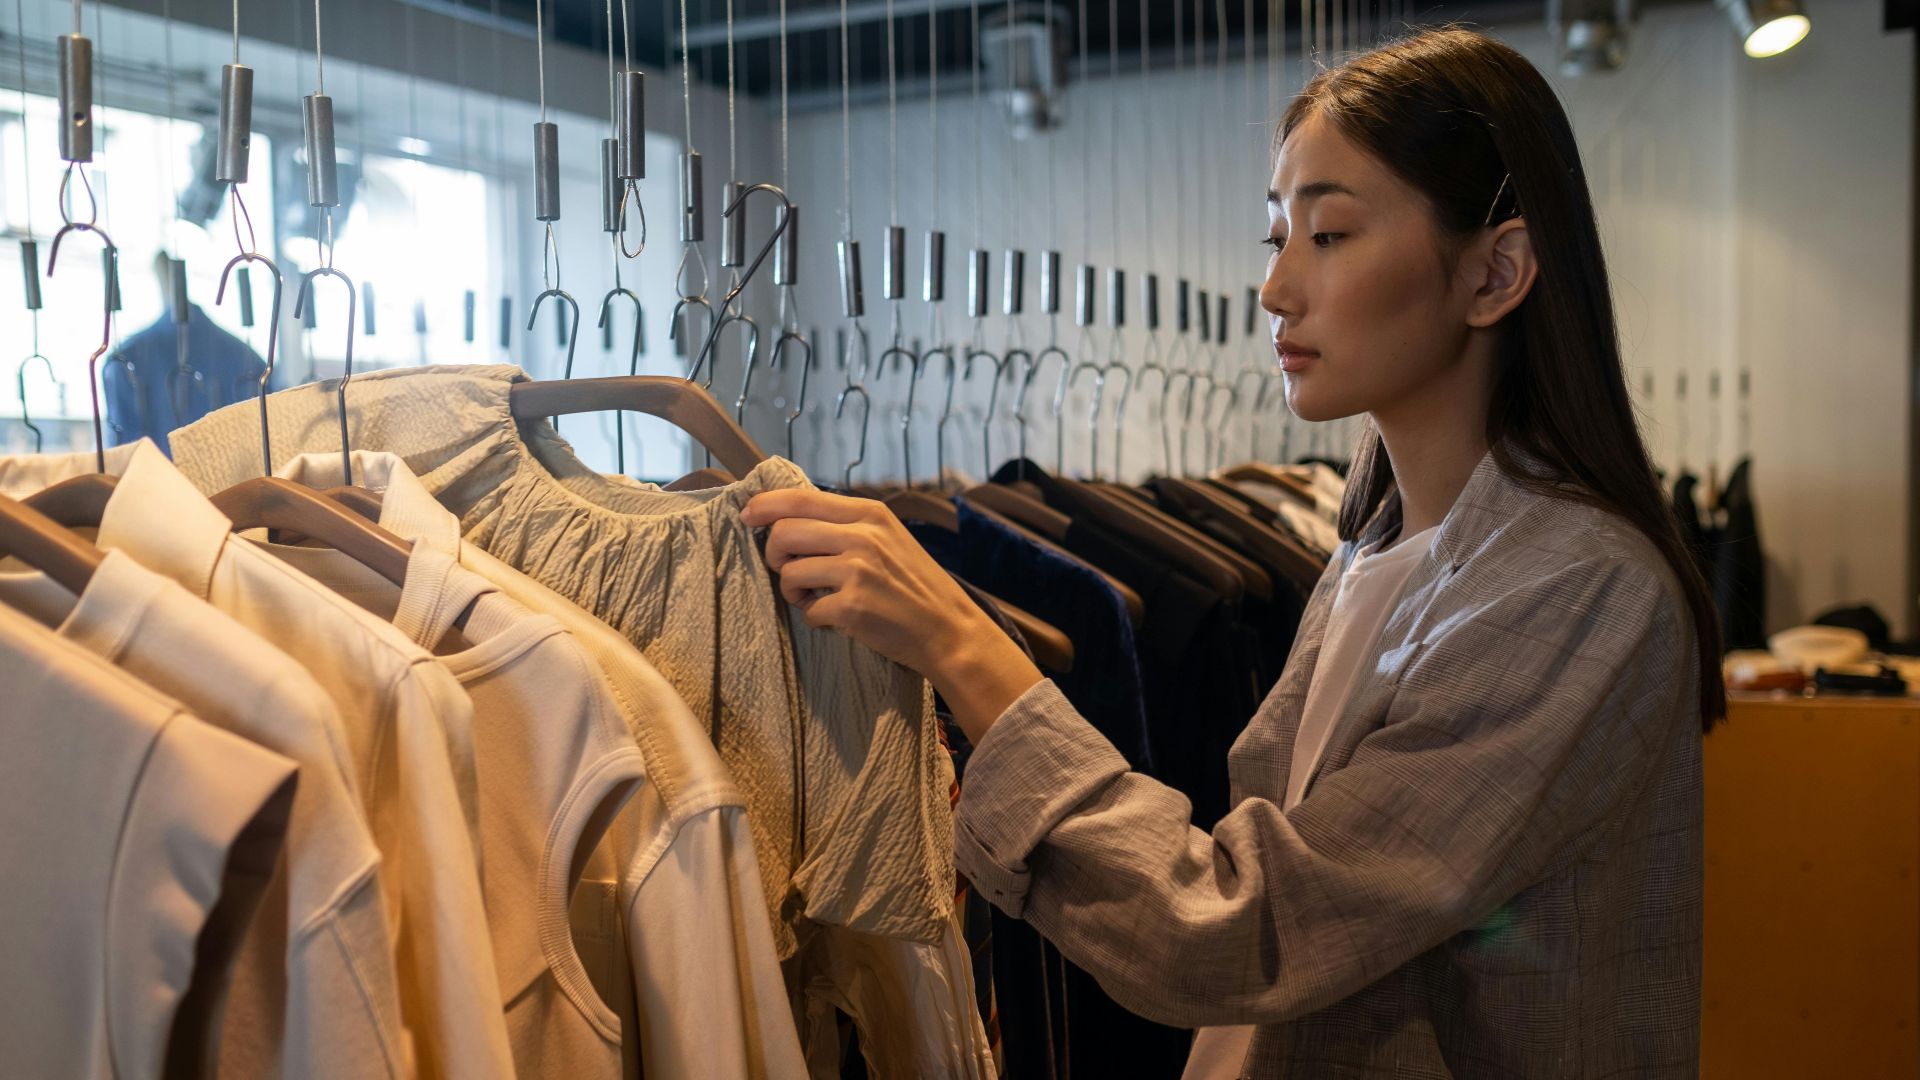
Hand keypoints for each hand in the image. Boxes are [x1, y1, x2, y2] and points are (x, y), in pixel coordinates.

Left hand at [741, 488, 1043, 743]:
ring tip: (813, 598)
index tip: (747, 515)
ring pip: (789, 572)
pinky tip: (834, 619)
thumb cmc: (914, 585)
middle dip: (774, 554)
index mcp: (870, 513)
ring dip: (792, 590)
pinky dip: (814, 618)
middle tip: (788, 570)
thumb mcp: (888, 538)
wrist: (949, 630)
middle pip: (784, 533)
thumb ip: (847, 525)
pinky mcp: (852, 607)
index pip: (800, 498)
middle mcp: (863, 536)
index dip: (765, 505)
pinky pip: (807, 610)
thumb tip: (790, 517)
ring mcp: (857, 572)